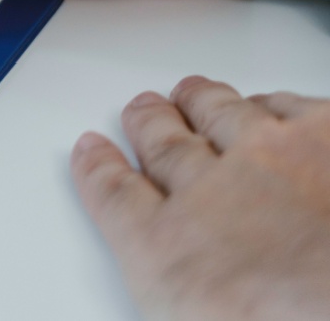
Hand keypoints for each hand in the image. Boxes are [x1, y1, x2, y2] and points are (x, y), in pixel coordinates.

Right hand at [72, 77, 329, 319]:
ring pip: (226, 115)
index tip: (93, 152)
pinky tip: (276, 103)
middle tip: (146, 108)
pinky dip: (279, 104)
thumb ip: (180, 285)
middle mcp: (209, 190)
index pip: (116, 194)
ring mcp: (273, 159)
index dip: (101, 169)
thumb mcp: (191, 312)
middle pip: (167, 143)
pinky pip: (300, 109)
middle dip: (152, 122)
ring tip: (198, 93)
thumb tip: (188, 288)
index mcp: (166, 248)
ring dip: (206, 101)